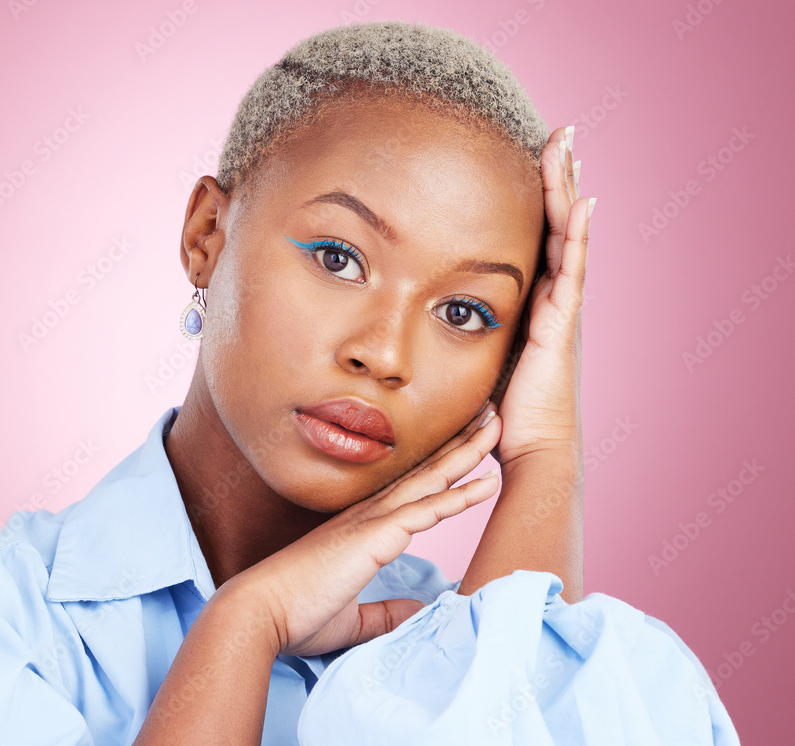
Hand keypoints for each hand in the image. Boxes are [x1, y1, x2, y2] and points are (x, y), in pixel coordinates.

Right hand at [216, 412, 502, 657]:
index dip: (443, 467)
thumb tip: (417, 609)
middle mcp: (368, 516)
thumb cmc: (295, 613)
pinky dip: (458, 496)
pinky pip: (425, 511)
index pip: (412, 490)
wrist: (259, 613)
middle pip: (425, 472)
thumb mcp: (351, 618)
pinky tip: (486, 481)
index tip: (469, 446)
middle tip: (490, 414)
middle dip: (460, 443)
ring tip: (497, 427)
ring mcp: (371, 522)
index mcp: (362, 529)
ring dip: (467, 454)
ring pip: (430, 480)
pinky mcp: (373, 537)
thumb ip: (385, 611)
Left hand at [489, 125, 594, 464]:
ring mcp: (561, 308)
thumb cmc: (499, 412)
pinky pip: (571, 269)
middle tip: (559, 134)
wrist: (529, 448)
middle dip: (556, 178)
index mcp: (532, 302)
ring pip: (566, 235)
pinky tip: (583, 200)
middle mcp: (552, 298)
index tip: (533, 159)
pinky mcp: (562, 324)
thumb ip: (458, 333)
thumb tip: (420, 323)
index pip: (537, 237)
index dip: (537, 199)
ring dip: (566, 189)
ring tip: (568, 144)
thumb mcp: (474, 359)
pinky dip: (577, 234)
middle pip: (555, 223)